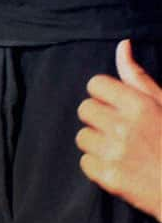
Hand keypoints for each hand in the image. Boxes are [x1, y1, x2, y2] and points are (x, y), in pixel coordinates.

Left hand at [76, 39, 161, 222]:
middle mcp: (124, 126)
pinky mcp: (110, 176)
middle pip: (85, 109)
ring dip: (97, 143)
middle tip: (119, 130)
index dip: (105, 95)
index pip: (95, 84)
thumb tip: (122, 46)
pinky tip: (118, 167)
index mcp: (139, 105)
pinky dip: (98, 166)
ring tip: (121, 150)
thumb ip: (138, 77)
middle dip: (99, 118)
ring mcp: (115, 152)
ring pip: (83, 137)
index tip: (116, 106)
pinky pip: (85, 162)